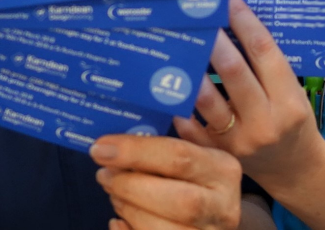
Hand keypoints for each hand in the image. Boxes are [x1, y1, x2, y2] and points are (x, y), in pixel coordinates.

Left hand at [91, 133, 241, 228]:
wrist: (220, 216)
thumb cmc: (201, 176)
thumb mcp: (200, 149)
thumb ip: (182, 131)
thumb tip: (161, 106)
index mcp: (223, 170)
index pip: (180, 158)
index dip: (136, 152)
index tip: (101, 147)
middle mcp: (223, 206)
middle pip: (179, 201)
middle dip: (131, 186)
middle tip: (103, 174)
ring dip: (129, 209)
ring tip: (113, 193)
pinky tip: (119, 219)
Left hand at [176, 0, 324, 194]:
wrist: (295, 169)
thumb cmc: (291, 119)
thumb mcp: (292, 92)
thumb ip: (267, 64)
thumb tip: (232, 17)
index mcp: (289, 101)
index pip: (265, 52)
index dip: (244, 21)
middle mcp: (266, 121)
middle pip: (233, 71)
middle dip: (213, 39)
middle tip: (195, 13)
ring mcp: (240, 141)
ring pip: (207, 99)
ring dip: (190, 68)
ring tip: (175, 41)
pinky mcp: (218, 155)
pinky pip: (191, 127)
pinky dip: (179, 104)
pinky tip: (166, 82)